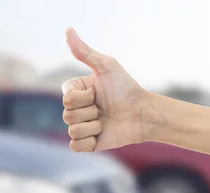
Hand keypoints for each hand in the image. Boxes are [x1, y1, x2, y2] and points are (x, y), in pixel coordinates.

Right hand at [61, 28, 149, 151]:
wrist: (143, 114)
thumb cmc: (126, 88)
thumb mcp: (106, 66)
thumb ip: (84, 52)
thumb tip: (68, 30)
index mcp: (76, 91)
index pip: (66, 98)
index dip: (82, 98)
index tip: (97, 93)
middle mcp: (76, 108)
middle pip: (67, 115)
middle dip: (90, 112)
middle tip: (104, 108)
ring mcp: (81, 126)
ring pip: (72, 130)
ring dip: (92, 126)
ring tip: (105, 122)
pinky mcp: (87, 144)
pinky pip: (75, 146)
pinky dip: (88, 141)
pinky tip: (101, 134)